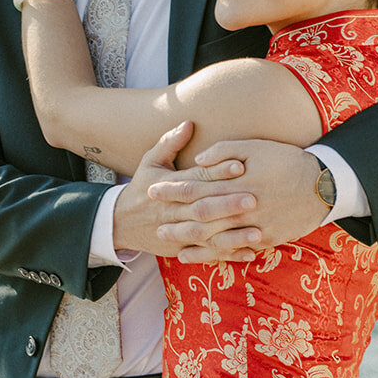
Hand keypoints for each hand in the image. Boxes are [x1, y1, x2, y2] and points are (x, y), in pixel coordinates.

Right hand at [113, 122, 262, 260]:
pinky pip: (207, 254)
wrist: (119, 223)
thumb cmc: (142, 187)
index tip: (240, 165)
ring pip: (207, 235)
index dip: (217, 172)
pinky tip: (251, 252)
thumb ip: (170, 142)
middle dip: (228, 204)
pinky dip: (229, 255)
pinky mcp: (182, 249)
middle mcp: (174, 210)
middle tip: (254, 198)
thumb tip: (189, 123)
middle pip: (203, 208)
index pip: (196, 179)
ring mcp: (178, 232)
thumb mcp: (150, 162)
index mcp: (168, 186)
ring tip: (258, 230)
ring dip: (232, 235)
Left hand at [155, 139, 326, 263]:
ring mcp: (255, 226)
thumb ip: (224, 151)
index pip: (196, 186)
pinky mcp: (266, 239)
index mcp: (237, 182)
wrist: (325, 185)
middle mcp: (243, 207)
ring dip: (191, 242)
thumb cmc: (288, 161)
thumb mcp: (256, 146)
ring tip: (171, 243)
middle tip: (154, 223)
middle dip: (175, 220)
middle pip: (201, 216)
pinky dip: (216, 255)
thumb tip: (197, 160)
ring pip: (216, 238)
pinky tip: (200, 256)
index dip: (172, 189)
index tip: (151, 189)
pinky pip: (236, 250)